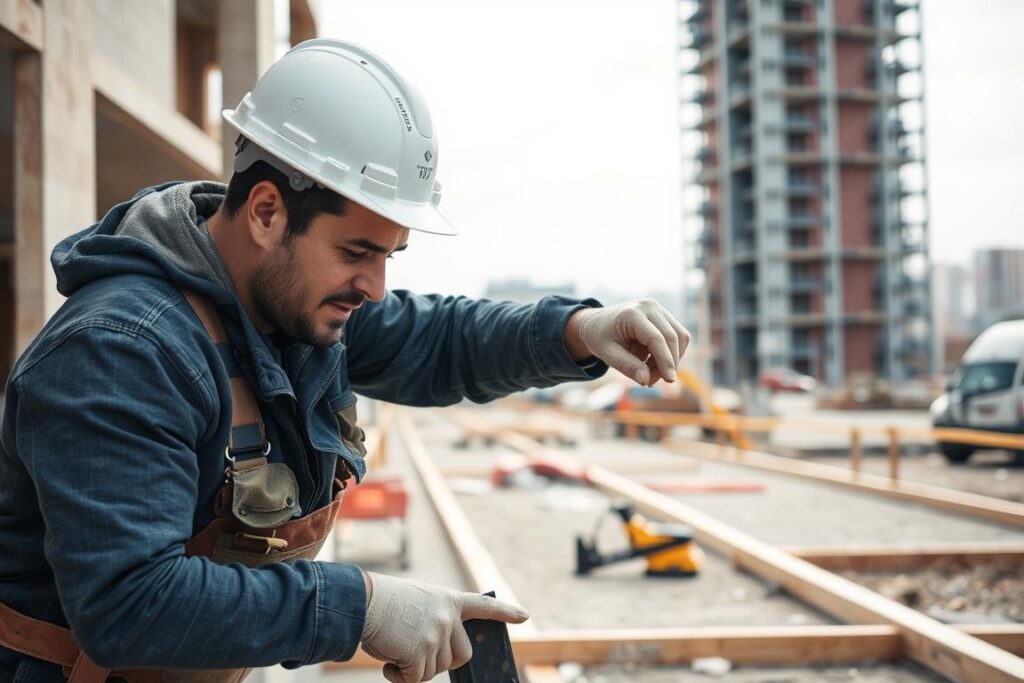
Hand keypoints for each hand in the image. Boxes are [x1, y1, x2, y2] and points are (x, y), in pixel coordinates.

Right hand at [360, 572, 528, 681]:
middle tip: (414, 653)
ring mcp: (437, 634)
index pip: (482, 606)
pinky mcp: (422, 652)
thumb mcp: (419, 604)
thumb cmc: (383, 603)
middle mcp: (449, 617)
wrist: (362, 601)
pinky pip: (416, 679)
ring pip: (435, 670)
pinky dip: (400, 677)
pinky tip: (388, 660)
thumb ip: (437, 621)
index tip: (524, 616)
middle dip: (440, 662)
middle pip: (460, 656)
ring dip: (413, 668)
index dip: (504, 612)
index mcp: (448, 600)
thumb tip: (440, 655)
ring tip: (394, 648)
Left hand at [568, 300, 689, 385]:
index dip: (665, 360)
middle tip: (650, 382)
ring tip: (649, 371)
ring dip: (670, 359)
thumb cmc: (600, 338)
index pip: (656, 338)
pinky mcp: (663, 315)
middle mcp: (649, 306)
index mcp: (632, 313)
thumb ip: (627, 366)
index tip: (669, 380)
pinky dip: (669, 352)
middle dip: (668, 363)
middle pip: (671, 337)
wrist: (596, 323)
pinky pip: (677, 336)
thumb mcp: (608, 354)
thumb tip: (646, 380)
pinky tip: (651, 361)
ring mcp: (658, 308)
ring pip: (679, 336)